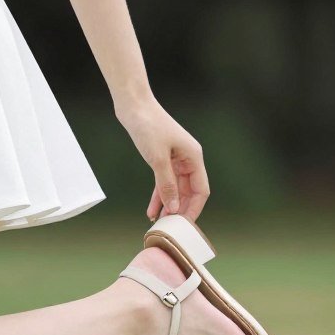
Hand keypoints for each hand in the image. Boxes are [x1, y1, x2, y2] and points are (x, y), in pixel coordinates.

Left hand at [115, 96, 209, 221]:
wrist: (133, 106)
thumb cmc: (148, 126)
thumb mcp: (157, 158)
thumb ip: (166, 184)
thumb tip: (174, 208)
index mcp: (194, 157)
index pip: (201, 190)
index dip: (194, 209)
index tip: (184, 225)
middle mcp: (188, 159)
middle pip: (189, 191)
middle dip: (180, 209)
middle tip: (169, 227)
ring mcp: (175, 159)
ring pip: (175, 188)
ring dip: (167, 205)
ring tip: (159, 223)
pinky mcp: (161, 157)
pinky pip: (163, 181)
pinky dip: (158, 195)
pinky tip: (151, 209)